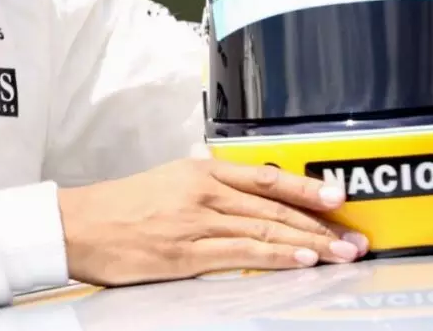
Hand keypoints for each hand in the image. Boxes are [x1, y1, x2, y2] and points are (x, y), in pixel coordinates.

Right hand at [56, 158, 368, 285]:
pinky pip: (241, 254)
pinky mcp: (186, 254)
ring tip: (341, 253)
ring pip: (264, 229)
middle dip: (320, 222)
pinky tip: (299, 260)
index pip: (265, 177)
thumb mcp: (163, 181)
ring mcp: (196, 223)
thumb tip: (224, 176)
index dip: (305, 186)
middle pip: (273, 205)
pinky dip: (274, 256)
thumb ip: (199, 182)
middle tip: (353, 236)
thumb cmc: (117, 207)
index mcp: (198, 172)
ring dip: (309, 243)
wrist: (78, 226)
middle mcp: (202, 193)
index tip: (338, 195)